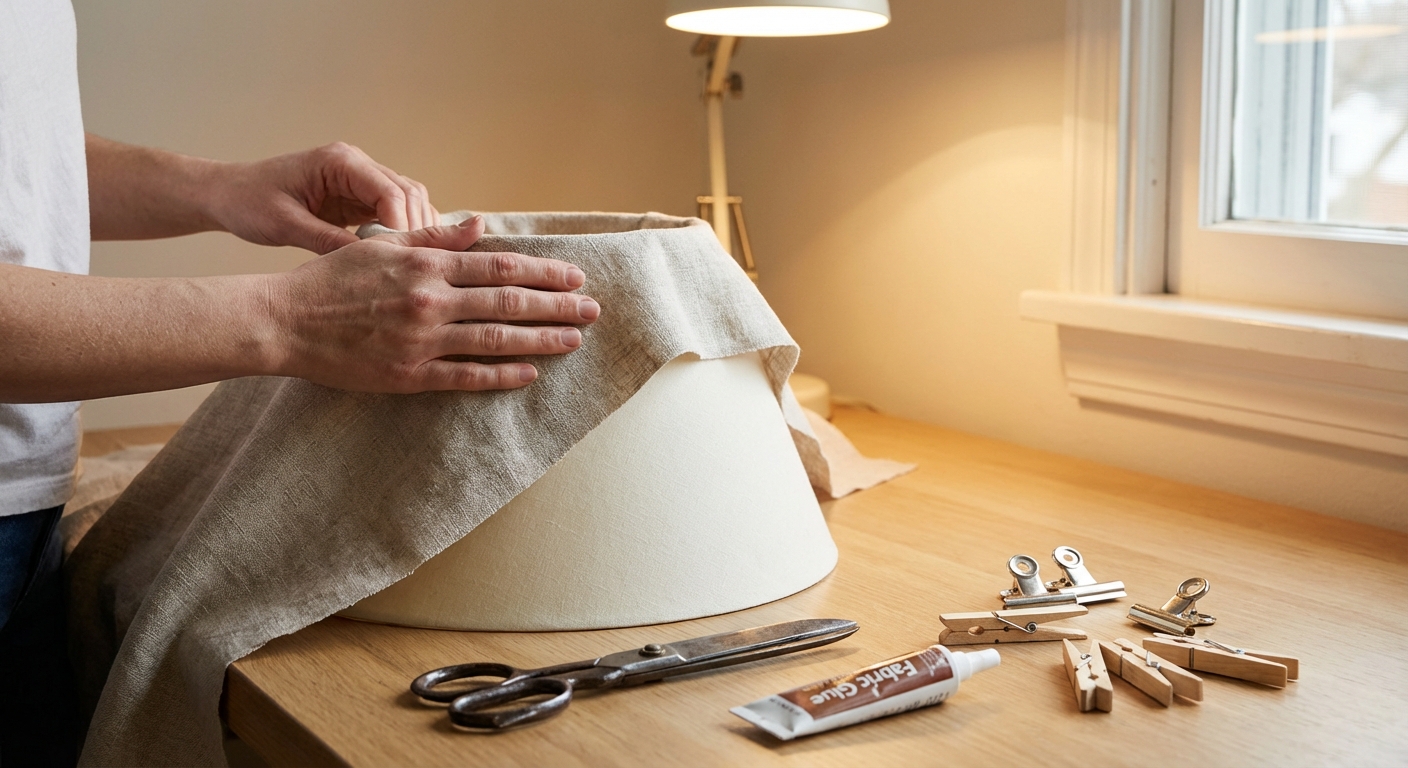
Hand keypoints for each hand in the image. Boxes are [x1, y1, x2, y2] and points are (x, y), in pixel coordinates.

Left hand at [207, 142, 439, 254]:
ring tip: (408, 263)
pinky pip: (394, 211)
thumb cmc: (248, 202)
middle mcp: (355, 164)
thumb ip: (327, 241)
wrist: (228, 193)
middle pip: (408, 193)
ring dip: (414, 230)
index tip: (401, 257)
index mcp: (338, 161)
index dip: (403, 225)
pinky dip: (403, 231)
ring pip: (408, 201)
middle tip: (411, 265)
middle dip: (416, 229)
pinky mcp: (357, 196)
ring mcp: (359, 179)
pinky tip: (399, 255)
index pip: (390, 191)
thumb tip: (368, 263)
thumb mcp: (285, 225)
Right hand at [267, 216, 599, 392]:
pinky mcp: (409, 375)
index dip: (544, 271)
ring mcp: (421, 340)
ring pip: (496, 339)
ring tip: (575, 339)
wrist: (284, 322)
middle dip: (557, 305)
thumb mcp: (382, 245)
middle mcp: (430, 300)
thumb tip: (480, 224)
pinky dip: (502, 375)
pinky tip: (531, 373)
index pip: (500, 265)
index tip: (575, 276)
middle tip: (593, 309)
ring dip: (541, 339)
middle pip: (509, 301)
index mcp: (426, 264)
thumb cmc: (331, 280)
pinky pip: (466, 376)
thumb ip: (434, 236)